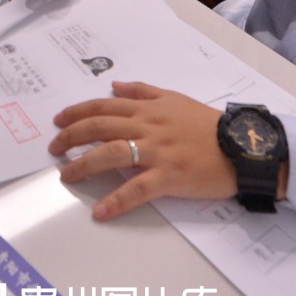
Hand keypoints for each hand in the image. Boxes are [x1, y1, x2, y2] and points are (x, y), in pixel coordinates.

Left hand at [48, 82, 236, 220]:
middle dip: (71, 136)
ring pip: (112, 153)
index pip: (104, 106)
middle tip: (53, 148)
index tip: (58, 121)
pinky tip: (100, 211)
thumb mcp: (176, 99)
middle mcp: (148, 126)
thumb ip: (143, 91)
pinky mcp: (170, 176)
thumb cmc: (208, 125)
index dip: (77, 112)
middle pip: (100, 127)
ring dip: (83, 165)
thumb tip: (114, 84)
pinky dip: (117, 200)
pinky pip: (138, 189)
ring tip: (66, 175)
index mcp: (148, 109)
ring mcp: (158, 151)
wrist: (242, 146)